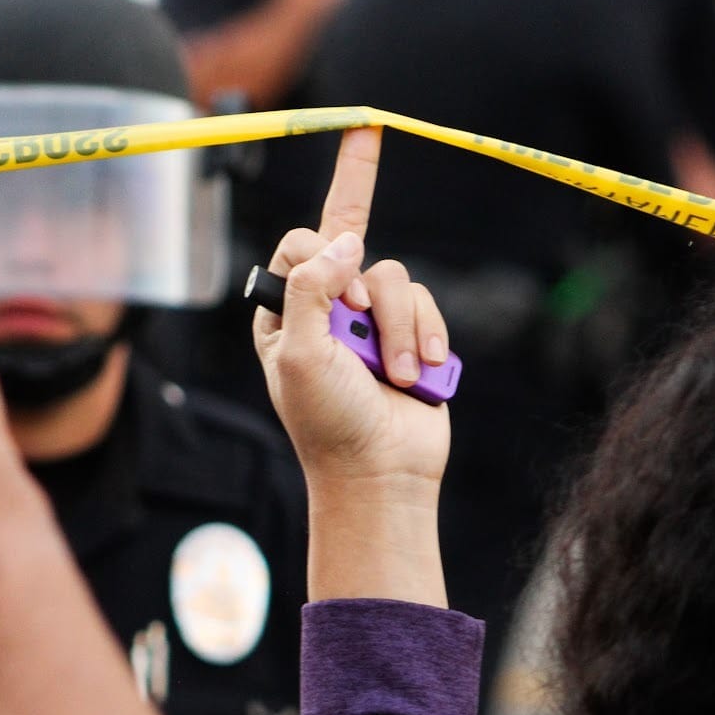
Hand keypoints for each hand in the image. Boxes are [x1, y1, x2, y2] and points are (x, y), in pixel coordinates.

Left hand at [254, 127, 450, 494]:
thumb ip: (310, 289)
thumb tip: (345, 243)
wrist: (382, 471)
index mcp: (286, 316)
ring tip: (399, 376)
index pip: (298, 248)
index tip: (343, 300)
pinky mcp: (412, 337)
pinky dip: (428, 337)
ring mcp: (372, 324)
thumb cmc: (330, 420)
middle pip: (351, 249)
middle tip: (361, 318)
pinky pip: (425, 304)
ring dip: (399, 330)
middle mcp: (328, 314)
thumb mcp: (301, 354)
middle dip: (367, 293)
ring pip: (394, 279)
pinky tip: (424, 372)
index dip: (322, 259)